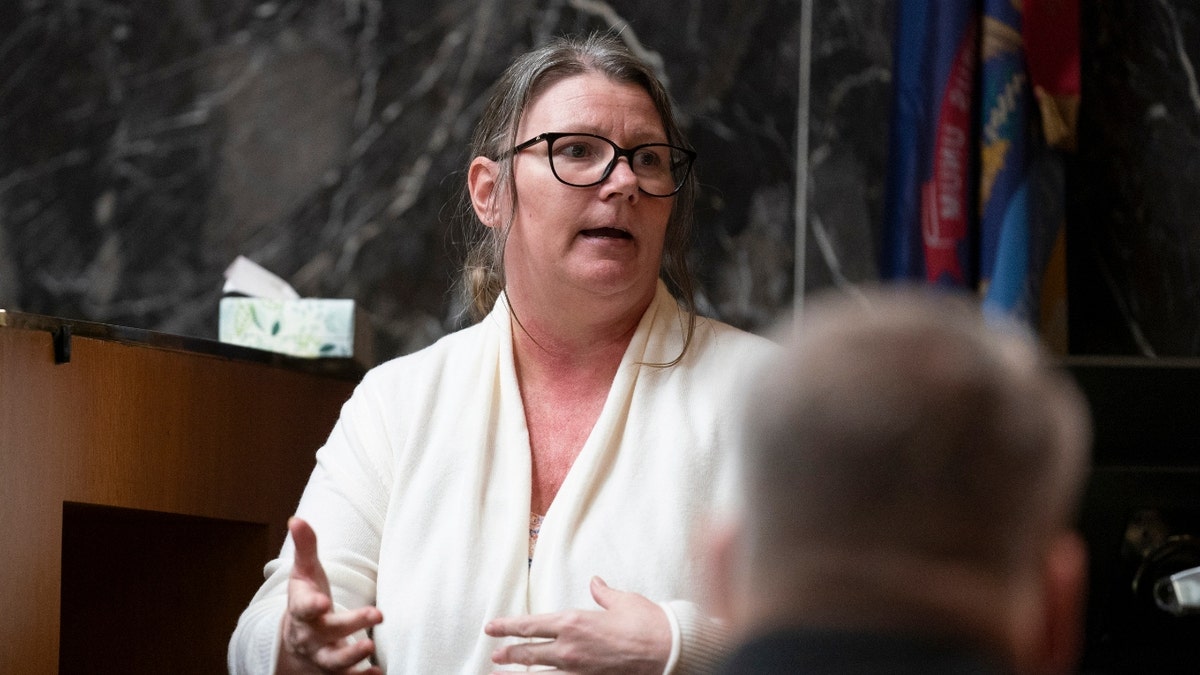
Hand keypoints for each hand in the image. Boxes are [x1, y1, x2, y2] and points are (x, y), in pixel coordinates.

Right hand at [277, 517, 384, 674]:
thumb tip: (296, 519)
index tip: (323, 601)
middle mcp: (310, 635)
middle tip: (376, 614)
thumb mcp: (304, 572)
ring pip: (333, 660)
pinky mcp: (335, 670)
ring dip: (352, 656)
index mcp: (302, 609)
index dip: (311, 605)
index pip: (302, 608)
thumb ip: (305, 547)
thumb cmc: (307, 598)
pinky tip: (377, 673)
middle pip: (327, 632)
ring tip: (370, 647)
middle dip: (350, 625)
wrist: (297, 638)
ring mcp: (322, 654)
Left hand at [485, 576, 670, 673]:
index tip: (492, 627)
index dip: (507, 627)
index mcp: (573, 622)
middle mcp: (569, 648)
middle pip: (528, 653)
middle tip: (495, 655)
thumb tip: (595, 583)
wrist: (669, 650)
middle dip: (508, 654)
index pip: (530, 625)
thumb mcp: (622, 601)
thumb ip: (603, 593)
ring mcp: (578, 671)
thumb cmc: (647, 623)